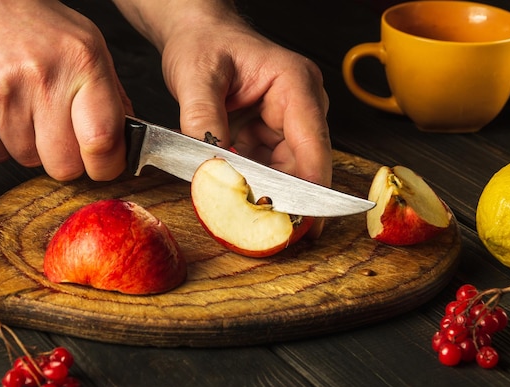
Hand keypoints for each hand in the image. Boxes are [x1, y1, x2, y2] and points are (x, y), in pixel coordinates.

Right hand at [0, 0, 132, 180]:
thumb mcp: (87, 46)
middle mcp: (43, 78)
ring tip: (23, 107)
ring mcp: (2, 94)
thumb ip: (112, 96)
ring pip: (29, 161)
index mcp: (82, 62)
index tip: (103, 164)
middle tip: (59, 135)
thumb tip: (127, 142)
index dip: (106, 165)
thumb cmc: (32, 26)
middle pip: (65, 166)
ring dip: (30, 146)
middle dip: (65, 159)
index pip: (103, 140)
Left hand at [160, 16, 330, 235]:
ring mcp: (286, 121)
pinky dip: (252, 184)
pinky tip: (237, 197)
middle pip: (304, 165)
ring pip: (286, 172)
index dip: (311, 189)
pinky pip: (267, 169)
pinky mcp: (270, 134)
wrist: (198, 34)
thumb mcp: (196, 77)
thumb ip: (203, 121)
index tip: (304, 222)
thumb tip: (212, 166)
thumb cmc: (204, 43)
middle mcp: (300, 104)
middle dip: (284, 199)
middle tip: (266, 230)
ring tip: (246, 216)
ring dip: (266, 194)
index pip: (313, 145)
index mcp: (294, 84)